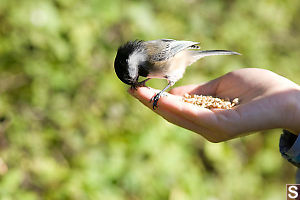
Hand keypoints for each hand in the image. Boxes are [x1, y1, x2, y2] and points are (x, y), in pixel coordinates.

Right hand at [129, 68, 299, 141]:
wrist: (285, 98)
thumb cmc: (258, 89)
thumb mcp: (220, 86)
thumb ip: (197, 92)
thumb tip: (173, 92)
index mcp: (207, 116)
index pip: (177, 109)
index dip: (158, 100)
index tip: (142, 90)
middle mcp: (206, 126)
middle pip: (172, 114)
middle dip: (151, 103)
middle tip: (132, 90)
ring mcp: (212, 128)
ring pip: (177, 116)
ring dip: (156, 104)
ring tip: (138, 93)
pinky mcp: (219, 126)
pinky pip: (191, 115)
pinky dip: (173, 106)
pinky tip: (158, 98)